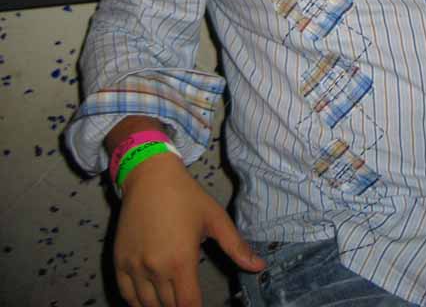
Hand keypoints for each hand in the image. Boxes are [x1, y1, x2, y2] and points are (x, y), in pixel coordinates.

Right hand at [114, 152, 265, 306]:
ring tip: (171, 298)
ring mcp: (134, 267)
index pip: (188, 306)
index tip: (200, 306)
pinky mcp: (119, 261)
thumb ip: (237, 246)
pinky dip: (138, 302)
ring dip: (160, 306)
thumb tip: (260, 267)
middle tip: (187, 297)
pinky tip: (149, 300)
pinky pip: (127, 295)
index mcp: (181, 261)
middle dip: (180, 306)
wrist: (150, 176)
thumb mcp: (215, 218)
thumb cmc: (186, 195)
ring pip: (147, 305)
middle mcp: (155, 268)